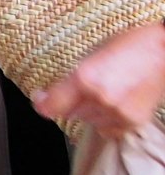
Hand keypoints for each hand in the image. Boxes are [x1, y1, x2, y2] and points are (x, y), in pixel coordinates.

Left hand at [35, 22, 164, 138]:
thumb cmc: (130, 45)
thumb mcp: (93, 54)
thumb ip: (74, 76)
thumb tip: (53, 92)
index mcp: (85, 78)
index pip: (51, 106)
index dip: (43, 103)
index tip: (41, 99)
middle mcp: (100, 98)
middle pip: (70, 114)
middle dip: (72, 104)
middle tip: (86, 89)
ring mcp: (118, 112)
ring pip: (89, 122)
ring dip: (91, 112)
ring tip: (108, 92)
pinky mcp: (133, 121)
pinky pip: (108, 130)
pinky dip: (108, 121)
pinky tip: (117, 104)